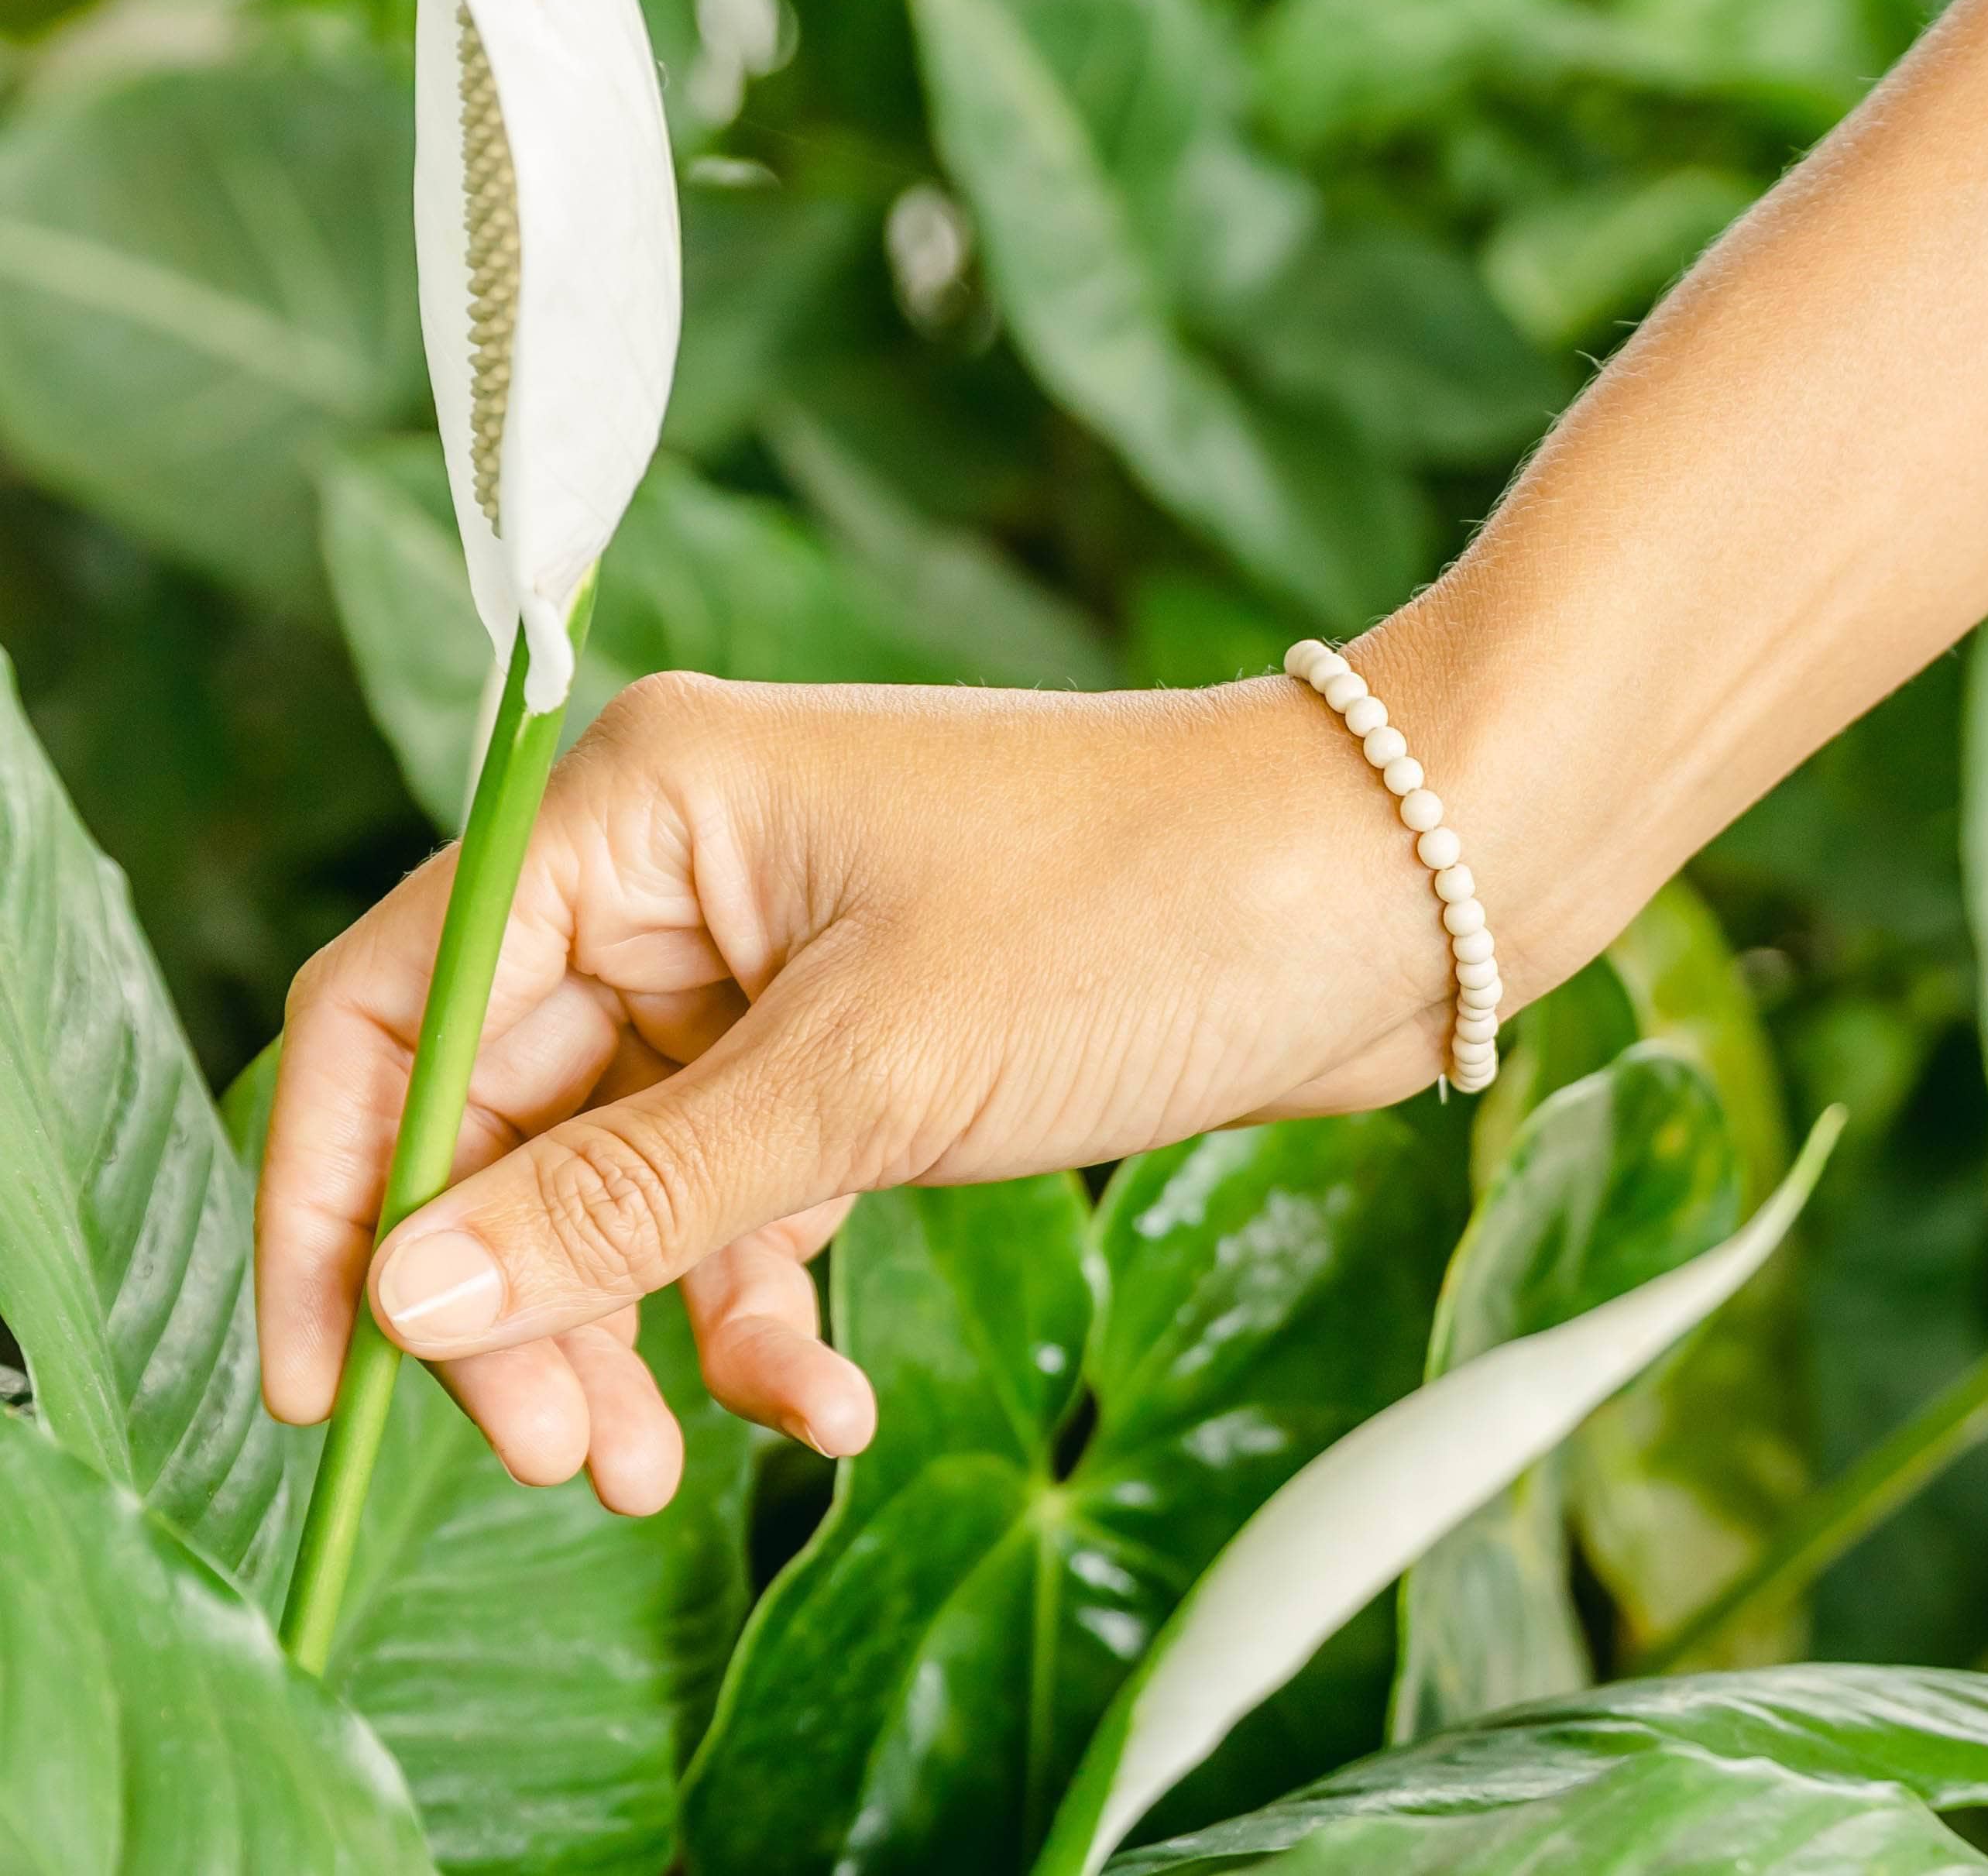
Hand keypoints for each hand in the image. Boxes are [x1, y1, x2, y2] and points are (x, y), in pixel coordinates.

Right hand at [256, 665, 1481, 1507]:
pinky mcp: (855, 1038)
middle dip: (517, 1296)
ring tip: (662, 1469)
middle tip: (562, 1459)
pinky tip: (813, 1397)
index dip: (338, 1193)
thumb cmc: (1132, 911)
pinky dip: (755, 1298)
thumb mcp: (867, 1071)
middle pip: (505, 1111)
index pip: (401, 1002)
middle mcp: (680, 873)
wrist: (1370, 888)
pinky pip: (743, 1189)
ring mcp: (769, 960)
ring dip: (633, 1321)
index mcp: (643, 808)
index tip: (327, 1380)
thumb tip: (410, 1296)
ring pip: (622, 1173)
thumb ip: (630, 1191)